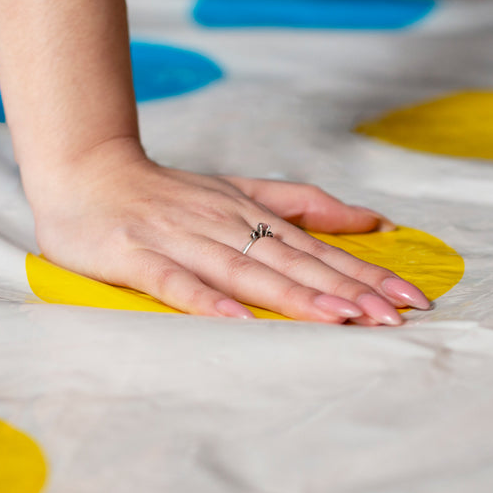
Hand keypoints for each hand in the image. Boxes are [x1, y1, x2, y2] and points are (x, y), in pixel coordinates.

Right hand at [27, 139, 430, 323]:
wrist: (82, 171)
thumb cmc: (165, 193)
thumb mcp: (241, 190)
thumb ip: (304, 204)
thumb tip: (373, 220)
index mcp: (250, 213)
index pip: (318, 248)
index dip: (365, 273)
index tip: (410, 298)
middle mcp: (223, 223)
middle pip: (292, 261)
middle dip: (345, 289)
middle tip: (392, 317)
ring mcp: (180, 239)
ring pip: (245, 270)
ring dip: (293, 296)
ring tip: (337, 319)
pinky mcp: (135, 256)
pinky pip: (175, 281)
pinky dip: (207, 302)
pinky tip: (239, 321)